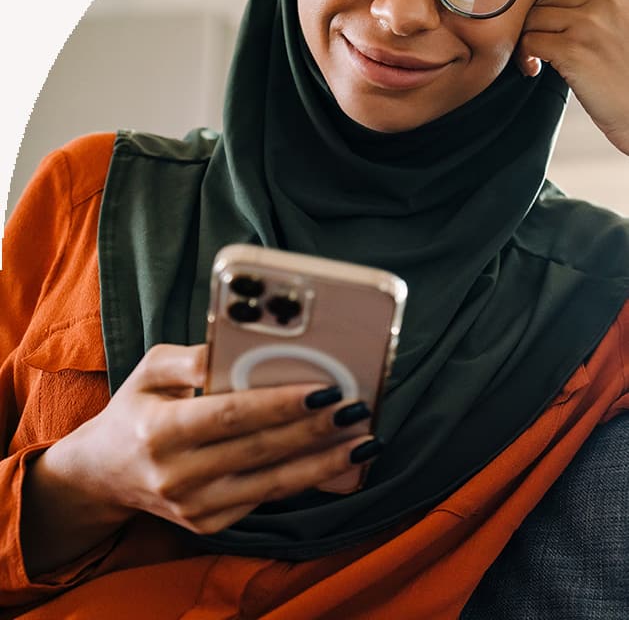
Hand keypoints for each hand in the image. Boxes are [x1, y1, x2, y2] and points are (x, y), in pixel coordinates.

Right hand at [22, 343, 376, 574]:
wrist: (104, 475)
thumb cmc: (135, 410)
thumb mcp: (150, 370)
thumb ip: (192, 357)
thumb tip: (238, 346)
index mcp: (159, 431)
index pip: (230, 415)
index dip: (279, 404)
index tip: (324, 389)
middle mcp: (176, 476)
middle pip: (260, 450)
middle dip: (315, 430)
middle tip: (356, 408)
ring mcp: (194, 507)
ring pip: (272, 484)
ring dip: (323, 462)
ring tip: (363, 440)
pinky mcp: (208, 524)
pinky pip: (265, 500)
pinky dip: (304, 481)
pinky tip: (335, 462)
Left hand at [515, 0, 628, 154]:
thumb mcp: (626, 25)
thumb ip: (601, 6)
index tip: (547, 17)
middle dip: (537, 21)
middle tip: (540, 45)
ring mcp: (589, 23)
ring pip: (532, 17)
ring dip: (526, 39)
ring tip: (537, 59)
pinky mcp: (572, 50)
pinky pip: (528, 41)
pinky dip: (524, 57)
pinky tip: (535, 69)